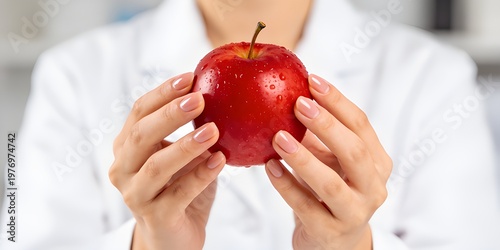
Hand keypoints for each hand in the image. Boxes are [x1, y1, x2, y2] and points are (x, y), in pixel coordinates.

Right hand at [108, 73, 225, 249]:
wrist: (172, 236)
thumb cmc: (179, 188)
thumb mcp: (182, 156)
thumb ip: (191, 130)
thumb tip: (219, 93)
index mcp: (127, 147)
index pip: (139, 112)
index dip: (163, 93)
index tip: (190, 77)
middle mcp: (123, 169)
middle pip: (141, 134)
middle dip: (171, 114)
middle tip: (200, 99)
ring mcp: (136, 195)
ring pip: (157, 166)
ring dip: (186, 145)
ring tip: (213, 131)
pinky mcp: (155, 217)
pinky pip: (179, 193)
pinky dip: (201, 175)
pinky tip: (220, 160)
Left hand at [265, 74, 391, 249]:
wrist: (335, 240)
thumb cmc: (330, 190)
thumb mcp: (330, 160)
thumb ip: (318, 134)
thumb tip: (289, 92)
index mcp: (377, 162)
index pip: (361, 125)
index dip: (337, 101)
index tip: (311, 80)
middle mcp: (373, 187)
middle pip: (354, 151)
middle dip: (326, 124)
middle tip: (297, 103)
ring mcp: (354, 212)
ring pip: (330, 184)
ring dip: (302, 158)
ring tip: (277, 137)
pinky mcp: (330, 232)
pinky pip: (305, 207)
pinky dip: (286, 185)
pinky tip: (269, 167)